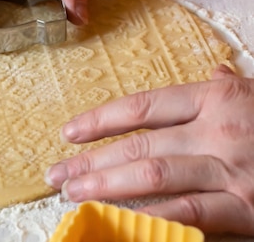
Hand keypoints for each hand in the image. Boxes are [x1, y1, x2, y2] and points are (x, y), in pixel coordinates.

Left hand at [45, 65, 253, 234]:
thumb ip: (230, 87)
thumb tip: (213, 71)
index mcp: (217, 98)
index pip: (142, 107)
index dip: (99, 120)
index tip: (67, 133)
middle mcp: (219, 129)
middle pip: (137, 145)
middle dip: (90, 161)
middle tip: (56, 174)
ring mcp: (231, 169)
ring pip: (152, 176)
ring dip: (105, 187)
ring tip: (73, 194)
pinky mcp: (245, 207)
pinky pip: (186, 214)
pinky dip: (148, 219)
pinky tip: (117, 220)